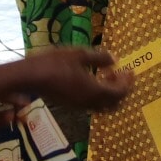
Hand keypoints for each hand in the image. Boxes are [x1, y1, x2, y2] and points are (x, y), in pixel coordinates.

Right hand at [18, 47, 135, 112]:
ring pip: (103, 106)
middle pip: (114, 103)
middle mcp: (89, 103)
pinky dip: (99, 94)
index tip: (130, 70)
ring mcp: (79, 106)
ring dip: (110, 93)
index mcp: (94, 91)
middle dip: (121, 90)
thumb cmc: (54, 62)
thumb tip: (114, 60)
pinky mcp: (71, 105)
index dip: (128, 83)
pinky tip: (92, 79)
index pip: (119, 92)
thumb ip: (100, 58)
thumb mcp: (79, 54)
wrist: (29, 77)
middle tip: (121, 74)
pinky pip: (92, 104)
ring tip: (107, 75)